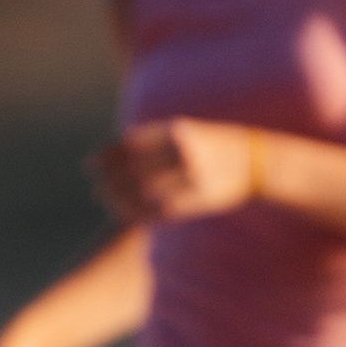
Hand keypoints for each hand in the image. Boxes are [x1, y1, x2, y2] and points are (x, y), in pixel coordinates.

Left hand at [90, 117, 260, 226]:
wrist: (256, 162)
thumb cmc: (217, 145)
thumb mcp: (189, 131)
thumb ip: (159, 137)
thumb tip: (124, 144)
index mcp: (176, 131)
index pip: (131, 146)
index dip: (106, 158)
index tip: (89, 167)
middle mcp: (181, 152)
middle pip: (134, 170)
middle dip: (110, 182)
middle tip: (96, 190)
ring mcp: (190, 175)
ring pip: (144, 192)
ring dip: (121, 200)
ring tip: (108, 203)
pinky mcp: (198, 197)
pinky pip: (161, 209)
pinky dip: (140, 213)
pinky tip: (127, 216)